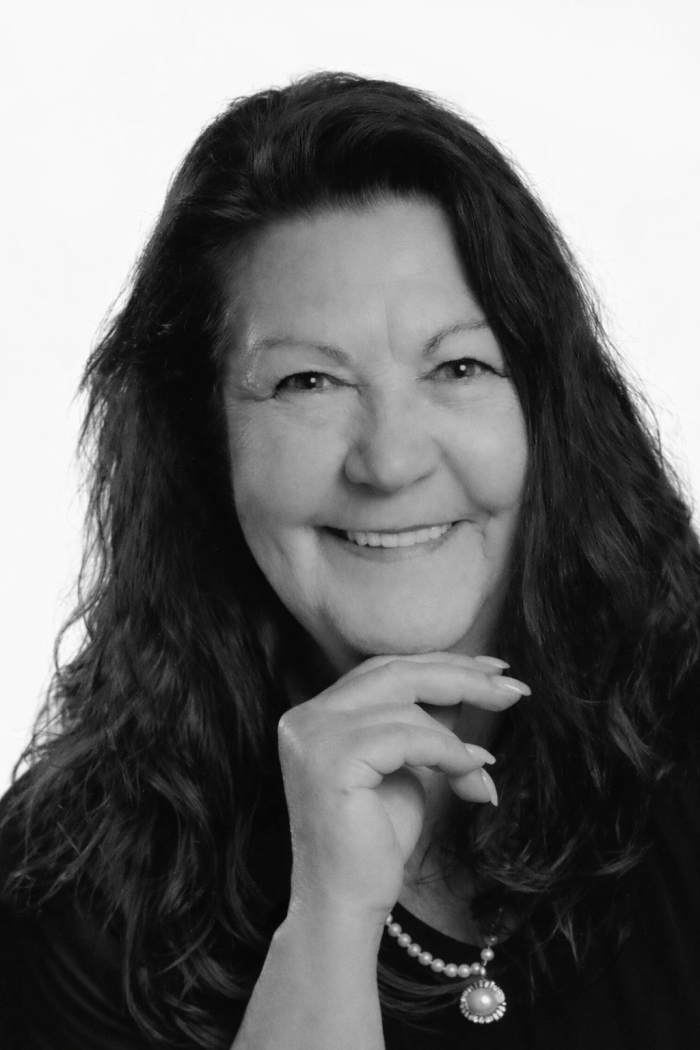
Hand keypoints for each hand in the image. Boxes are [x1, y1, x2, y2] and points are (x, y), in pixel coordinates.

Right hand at [278, 652, 528, 924]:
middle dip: (461, 676)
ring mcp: (314, 736)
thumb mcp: (405, 767)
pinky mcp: (332, 761)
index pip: (384, 669)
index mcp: (316, 713)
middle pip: (395, 672)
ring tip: (483, 767)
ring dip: (458, 734)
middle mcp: (306, 717)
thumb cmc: (375, 842)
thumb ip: (422, 724)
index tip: (494, 670)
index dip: (441, 664)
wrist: (346, 904)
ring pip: (405, 704)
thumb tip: (468, 685)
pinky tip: (471, 773)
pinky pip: (408, 736)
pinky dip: (448, 752)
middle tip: (513, 688)